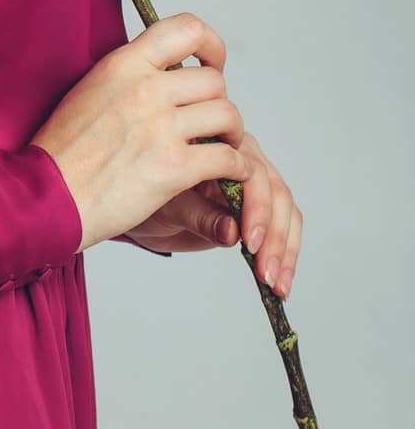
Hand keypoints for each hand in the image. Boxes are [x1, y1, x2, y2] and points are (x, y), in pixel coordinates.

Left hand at [122, 130, 302, 298]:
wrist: (142, 209)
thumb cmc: (151, 198)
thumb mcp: (167, 208)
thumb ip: (198, 216)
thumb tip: (232, 231)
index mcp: (216, 144)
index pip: (250, 170)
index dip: (256, 207)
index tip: (250, 242)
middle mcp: (241, 155)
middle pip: (275, 190)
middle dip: (274, 234)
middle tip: (266, 271)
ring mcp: (254, 179)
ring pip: (285, 209)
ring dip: (285, 248)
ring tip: (277, 283)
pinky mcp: (260, 203)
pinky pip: (284, 222)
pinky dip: (286, 251)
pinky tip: (281, 280)